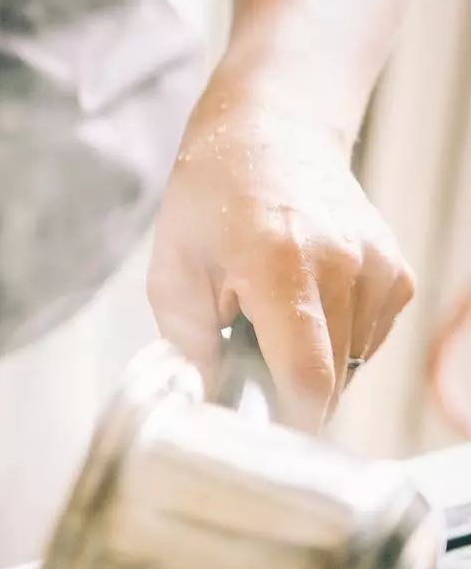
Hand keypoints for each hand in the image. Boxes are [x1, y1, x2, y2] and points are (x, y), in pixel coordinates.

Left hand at [147, 83, 413, 430]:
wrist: (272, 131)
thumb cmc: (210, 197)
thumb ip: (187, 346)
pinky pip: (367, 341)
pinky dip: (333, 343)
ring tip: (270, 319)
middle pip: (328, 381)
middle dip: (286, 395)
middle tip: (245, 369)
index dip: (285, 422)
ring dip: (309, 366)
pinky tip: (303, 307)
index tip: (258, 437)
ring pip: (349, 366)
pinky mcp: (396, 273)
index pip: (304, 375)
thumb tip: (205, 405)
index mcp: (279, 263)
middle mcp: (342, 264)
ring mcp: (377, 267)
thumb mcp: (172, 271)